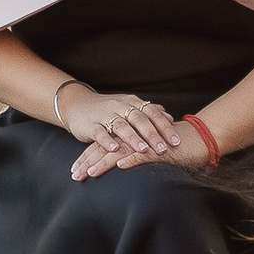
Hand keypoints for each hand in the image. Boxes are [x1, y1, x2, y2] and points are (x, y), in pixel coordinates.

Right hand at [66, 84, 189, 178]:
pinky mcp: (90, 125)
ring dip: (132, 138)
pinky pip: (99, 132)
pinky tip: (115, 149)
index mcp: (131, 103)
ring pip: (121, 125)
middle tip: (163, 149)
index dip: (164, 126)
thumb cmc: (108, 110)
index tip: (176, 141)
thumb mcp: (129, 108)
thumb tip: (170, 117)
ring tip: (143, 150)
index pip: (151, 113)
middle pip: (139, 119)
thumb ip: (149, 112)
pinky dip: (107, 140)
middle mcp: (119, 107)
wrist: (77, 105)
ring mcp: (104, 115)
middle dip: (152, 134)